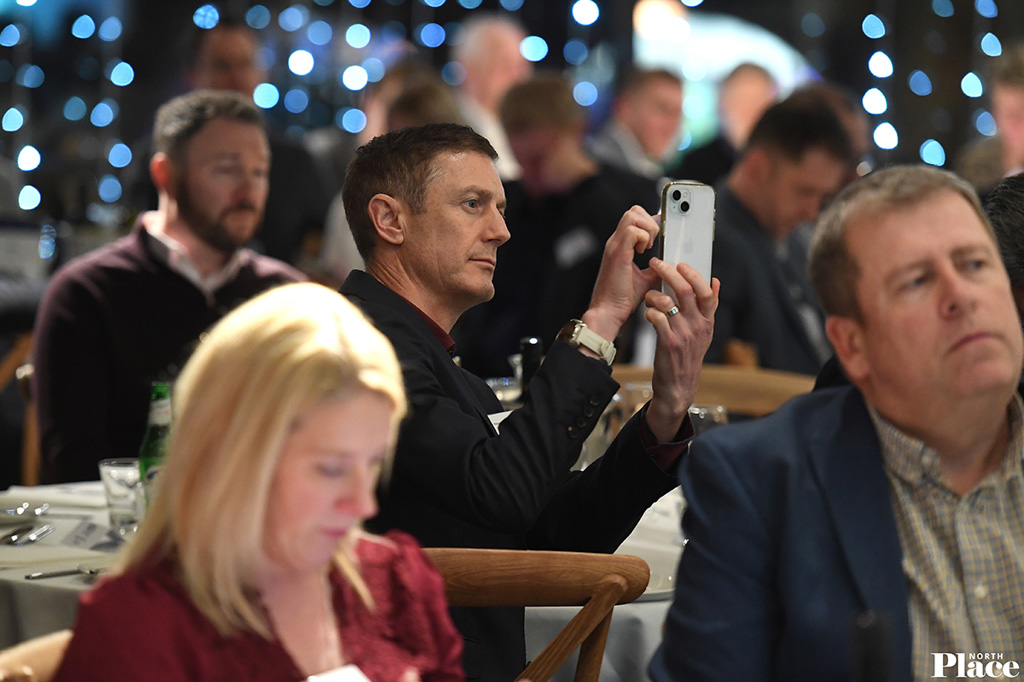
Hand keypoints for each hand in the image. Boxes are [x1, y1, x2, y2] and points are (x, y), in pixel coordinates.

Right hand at [581, 206, 660, 341]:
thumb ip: (655, 268)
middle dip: (649, 221)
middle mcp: (616, 242)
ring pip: (633, 215)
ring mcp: (615, 246)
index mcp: (620, 246)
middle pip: (633, 211)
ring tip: (649, 247)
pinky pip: (633, 231)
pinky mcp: (618, 253)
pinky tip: (644, 252)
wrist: (609, 312)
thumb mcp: (645, 279)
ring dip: (647, 229)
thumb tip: (669, 264)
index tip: (661, 232)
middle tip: (653, 242)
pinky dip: (644, 238)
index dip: (649, 221)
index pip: (634, 218)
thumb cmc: (622, 299)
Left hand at [644, 258, 718, 441]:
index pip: (707, 291)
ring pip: (668, 303)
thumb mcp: (704, 332)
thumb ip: (708, 307)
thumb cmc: (688, 354)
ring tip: (649, 295)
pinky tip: (647, 312)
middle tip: (656, 263)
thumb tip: (715, 281)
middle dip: (669, 273)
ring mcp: (684, 335)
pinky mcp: (669, 344)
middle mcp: (698, 326)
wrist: (679, 385)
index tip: (681, 264)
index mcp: (707, 321)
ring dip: (654, 294)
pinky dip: (649, 311)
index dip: (694, 274)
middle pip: (686, 291)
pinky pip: (657, 319)